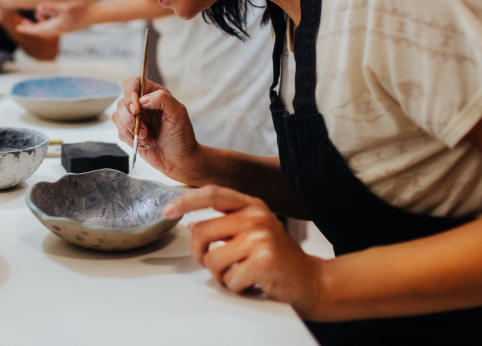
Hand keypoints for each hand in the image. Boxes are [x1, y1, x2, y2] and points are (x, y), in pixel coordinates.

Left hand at [17, 1, 90, 36]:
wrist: (96, 15)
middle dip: (31, 28)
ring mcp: (64, 28)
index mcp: (56, 26)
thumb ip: (51, 8)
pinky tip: (50, 15)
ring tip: (35, 17)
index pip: (37, 30)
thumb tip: (38, 8)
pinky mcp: (69, 26)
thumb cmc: (82, 10)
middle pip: (41, 31)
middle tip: (21, 25)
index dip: (27, 29)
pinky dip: (49, 22)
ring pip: (48, 29)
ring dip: (39, 24)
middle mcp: (59, 30)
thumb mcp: (65, 7)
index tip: (18, 28)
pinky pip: (54, 26)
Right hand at [112, 77, 200, 184]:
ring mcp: (134, 119)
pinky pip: (119, 131)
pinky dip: (129, 139)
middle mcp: (142, 104)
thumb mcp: (178, 114)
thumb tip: (142, 100)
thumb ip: (162, 99)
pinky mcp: (128, 132)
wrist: (179, 160)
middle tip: (144, 132)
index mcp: (153, 94)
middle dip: (130, 120)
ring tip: (146, 139)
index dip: (130, 94)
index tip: (136, 110)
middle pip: (121, 102)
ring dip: (129, 131)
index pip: (132, 84)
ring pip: (117, 117)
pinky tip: (144, 143)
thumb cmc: (182, 137)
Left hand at [163, 185, 324, 316]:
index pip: (212, 194)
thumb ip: (225, 224)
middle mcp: (256, 216)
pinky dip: (237, 287)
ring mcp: (261, 238)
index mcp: (252, 205)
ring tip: (241, 274)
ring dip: (221, 275)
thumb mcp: (253, 231)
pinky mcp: (264, 262)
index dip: (186, 201)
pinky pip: (229, 279)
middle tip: (216, 265)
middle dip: (201, 254)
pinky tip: (253, 283)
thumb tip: (192, 225)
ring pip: (212, 260)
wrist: (314, 282)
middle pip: (202, 232)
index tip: (168, 210)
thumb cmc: (278, 259)